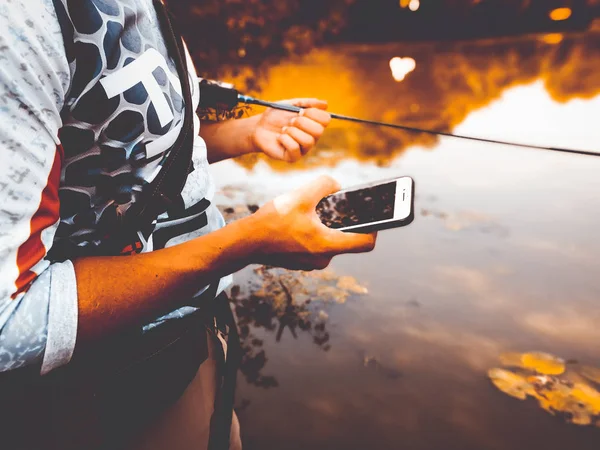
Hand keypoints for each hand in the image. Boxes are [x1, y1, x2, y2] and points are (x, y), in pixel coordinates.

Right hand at [250, 175, 376, 270]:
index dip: (374, 228)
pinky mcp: (300, 263)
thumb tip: (336, 186)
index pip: (366, 243)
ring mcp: (310, 264)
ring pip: (329, 242)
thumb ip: (324, 185)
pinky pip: (315, 247)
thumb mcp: (300, 195)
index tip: (372, 216)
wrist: (246, 242)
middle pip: (346, 240)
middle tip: (334, 207)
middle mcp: (322, 259)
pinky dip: (312, 234)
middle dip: (343, 222)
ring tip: (309, 214)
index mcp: (328, 245)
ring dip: (325, 227)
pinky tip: (297, 223)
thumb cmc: (273, 221)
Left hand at [251, 98, 331, 161]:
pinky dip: (284, 139)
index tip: (300, 111)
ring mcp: (303, 149)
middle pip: (319, 131)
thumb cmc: (275, 116)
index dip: (313, 113)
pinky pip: (295, 148)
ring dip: (292, 132)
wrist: (258, 128)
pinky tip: (279, 138)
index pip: (326, 119)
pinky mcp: (293, 157)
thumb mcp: (290, 104)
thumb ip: (307, 103)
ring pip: (308, 141)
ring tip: (283, 129)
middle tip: (290, 121)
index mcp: (313, 124)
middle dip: (302, 123)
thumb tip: (325, 104)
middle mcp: (312, 137)